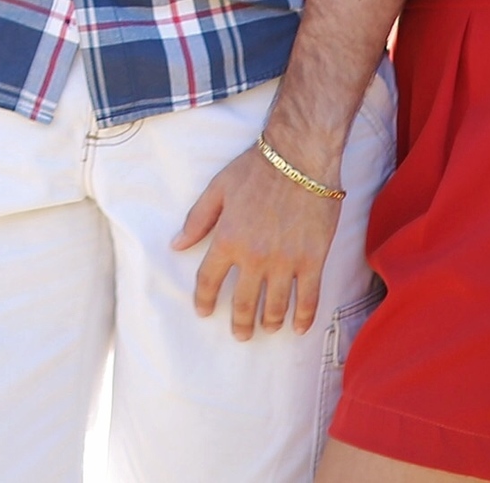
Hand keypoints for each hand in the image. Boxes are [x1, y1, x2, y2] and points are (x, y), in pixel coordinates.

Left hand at [173, 143, 342, 339]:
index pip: (208, 281)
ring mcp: (285, 261)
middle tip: (241, 334)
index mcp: (227, 239)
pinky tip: (298, 326)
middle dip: (240, 324)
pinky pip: (308, 298)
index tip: (204, 311)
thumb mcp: (219, 187)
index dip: (204, 300)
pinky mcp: (312, 259)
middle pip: (242, 304)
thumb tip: (177, 245)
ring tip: (267, 328)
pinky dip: (303, 317)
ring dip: (269, 323)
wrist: (301, 154)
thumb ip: (197, 219)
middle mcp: (254, 257)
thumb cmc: (258, 167)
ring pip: (274, 307)